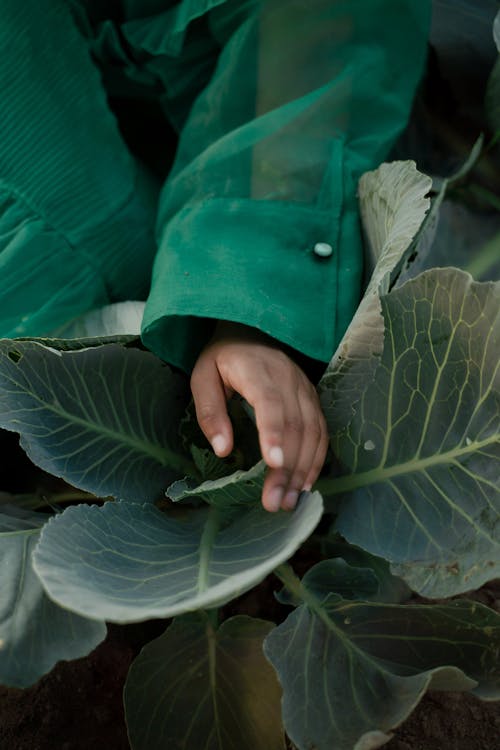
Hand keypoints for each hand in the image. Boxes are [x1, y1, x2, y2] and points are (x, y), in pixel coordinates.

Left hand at [190, 321, 327, 511]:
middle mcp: (288, 379)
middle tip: (274, 503)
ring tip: (288, 501)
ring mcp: (305, 389)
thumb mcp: (203, 378)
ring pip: (313, 432)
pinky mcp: (312, 399)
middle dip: (286, 468)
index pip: (271, 404)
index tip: (273, 464)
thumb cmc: (222, 358)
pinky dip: (316, 459)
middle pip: (294, 426)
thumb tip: (223, 450)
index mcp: (257, 370)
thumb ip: (211, 412)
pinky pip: (321, 431)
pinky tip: (305, 483)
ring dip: (303, 470)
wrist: (251, 329)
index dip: (274, 434)